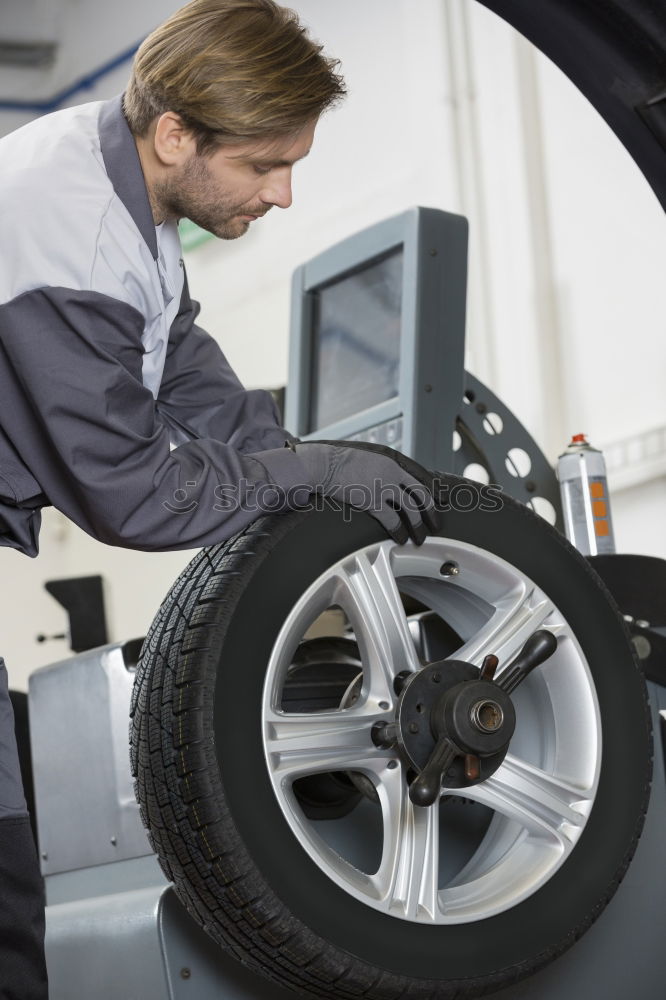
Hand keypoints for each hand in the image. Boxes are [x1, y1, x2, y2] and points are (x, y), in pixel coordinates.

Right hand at [292, 441, 437, 544]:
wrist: (323, 464)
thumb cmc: (339, 461)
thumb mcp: (367, 457)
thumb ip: (381, 467)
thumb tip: (389, 481)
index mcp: (392, 460)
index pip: (421, 475)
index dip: (434, 489)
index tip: (442, 499)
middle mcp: (392, 472)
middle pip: (421, 493)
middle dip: (432, 511)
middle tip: (436, 524)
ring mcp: (383, 486)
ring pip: (410, 509)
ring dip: (418, 526)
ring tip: (420, 538)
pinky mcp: (372, 500)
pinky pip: (392, 520)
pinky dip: (399, 531)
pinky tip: (400, 539)